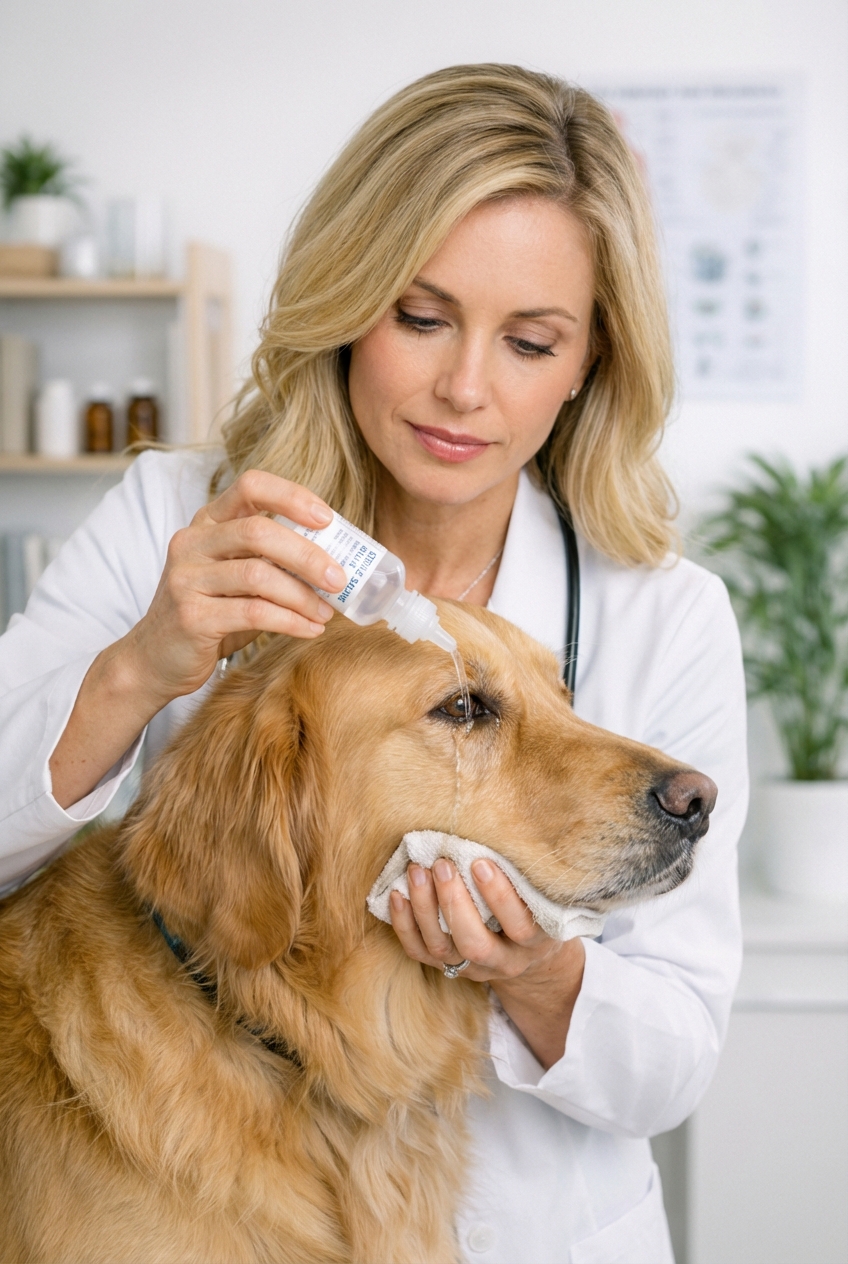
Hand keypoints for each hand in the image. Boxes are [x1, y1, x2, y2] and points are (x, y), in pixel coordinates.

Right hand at [121, 469, 346, 707]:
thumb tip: (336, 563)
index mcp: (208, 523)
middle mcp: (192, 543)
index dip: (292, 496)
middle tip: (339, 578)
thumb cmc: (209, 614)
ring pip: (258, 574)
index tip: (328, 519)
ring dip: (302, 595)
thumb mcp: (238, 579)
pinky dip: (290, 621)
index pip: (250, 486)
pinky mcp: (191, 616)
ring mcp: (187, 578)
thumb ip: (274, 563)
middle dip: (308, 555)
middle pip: (259, 531)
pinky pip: (253, 612)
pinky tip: (310, 629)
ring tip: (327, 612)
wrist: (154, 660)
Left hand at [389, 858, 585, 1068]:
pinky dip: (404, 924)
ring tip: (416, 871)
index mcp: (533, 943)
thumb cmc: (534, 909)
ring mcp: (472, 969)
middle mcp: (503, 961)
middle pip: (475, 944)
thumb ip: (526, 877)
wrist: (526, 954)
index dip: (500, 897)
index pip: (519, 925)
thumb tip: (501, 830)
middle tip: (442, 865)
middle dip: (454, 903)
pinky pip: (419, 952)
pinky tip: (397, 895)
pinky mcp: (446, 967)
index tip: (480, 863)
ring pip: (442, 948)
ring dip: (425, 908)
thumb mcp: (543, 897)